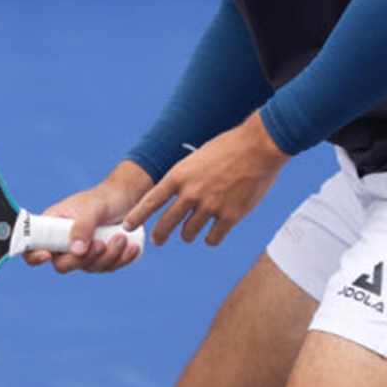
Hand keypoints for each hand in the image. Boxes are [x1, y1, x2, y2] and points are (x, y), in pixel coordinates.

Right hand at [23, 160, 151, 274]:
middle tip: (101, 244)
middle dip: (84, 258)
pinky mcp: (99, 258)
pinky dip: (120, 260)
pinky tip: (131, 247)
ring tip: (122, 237)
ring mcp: (81, 252)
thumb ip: (83, 226)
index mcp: (52, 225)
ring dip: (108, 256)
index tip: (48, 255)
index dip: (34, 255)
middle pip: (63, 265)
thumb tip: (76, 251)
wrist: (126, 199)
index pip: (32, 245)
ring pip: (89, 267)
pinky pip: (106, 268)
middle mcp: (64, 241)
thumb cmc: (104, 198)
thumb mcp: (93, 207)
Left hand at [125, 111, 288, 247]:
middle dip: (159, 234)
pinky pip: (213, 237)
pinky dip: (211, 238)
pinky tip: (212, 235)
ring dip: (188, 234)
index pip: (152, 200)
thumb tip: (179, 197)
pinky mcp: (230, 216)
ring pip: (189, 233)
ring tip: (189, 234)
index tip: (128, 225)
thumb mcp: (198, 157)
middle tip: (157, 240)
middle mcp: (191, 193)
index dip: (138, 215)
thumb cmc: (229, 147)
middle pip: (167, 222)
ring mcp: (211, 206)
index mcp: (180, 175)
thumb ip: (187, 178)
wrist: (258, 146)